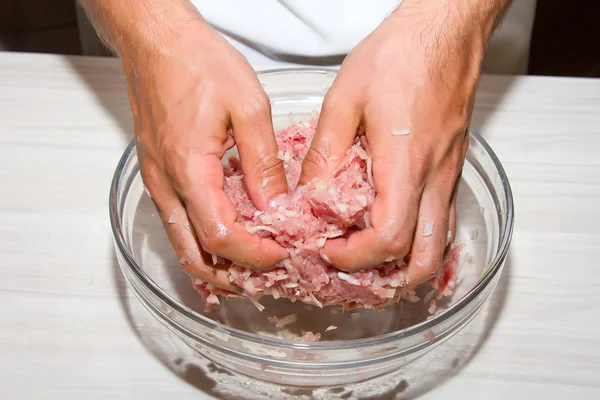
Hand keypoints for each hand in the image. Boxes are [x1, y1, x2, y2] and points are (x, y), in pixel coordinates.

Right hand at [122, 17, 287, 290]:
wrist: (157, 40)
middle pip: (192, 253)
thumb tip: (276, 205)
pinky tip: (225, 235)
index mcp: (188, 170)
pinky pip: (177, 220)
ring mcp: (157, 180)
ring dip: (213, 261)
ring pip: (181, 241)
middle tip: (263, 279)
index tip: (282, 254)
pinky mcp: (159, 172)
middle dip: (229, 274)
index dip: (253, 254)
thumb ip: (262, 163)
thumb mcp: (248, 107)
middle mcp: (166, 184)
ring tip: (247, 265)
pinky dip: (201, 239)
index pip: (220, 236)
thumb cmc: (197, 63)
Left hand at [300, 2, 487, 286]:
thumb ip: (325, 152)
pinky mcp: (451, 171)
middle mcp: (433, 179)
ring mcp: (447, 178)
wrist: (445, 32)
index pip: (388, 237)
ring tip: (368, 262)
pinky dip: (418, 243)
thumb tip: (308, 195)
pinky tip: (392, 233)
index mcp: (405, 163)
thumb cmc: (401, 55)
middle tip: (351, 272)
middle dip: (385, 281)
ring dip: (403, 267)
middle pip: (423, 261)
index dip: (355, 257)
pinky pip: (442, 223)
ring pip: (438, 247)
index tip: (326, 250)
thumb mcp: (345, 98)